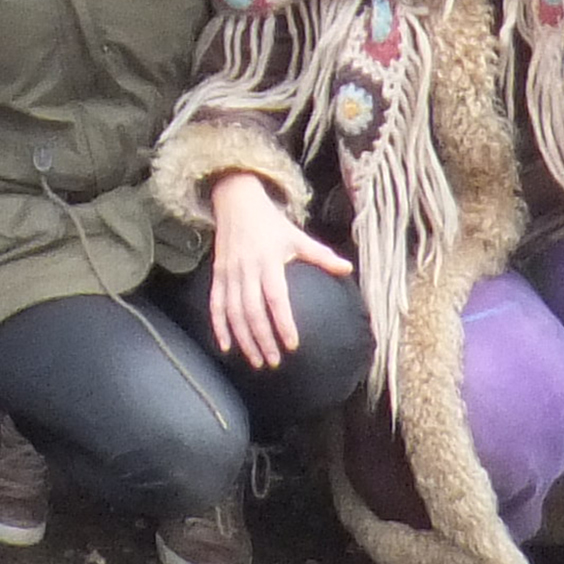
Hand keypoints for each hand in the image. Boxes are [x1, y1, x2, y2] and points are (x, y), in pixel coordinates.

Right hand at [205, 172, 352, 368]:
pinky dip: (218, 326)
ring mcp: (229, 272)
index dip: (283, 322)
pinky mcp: (218, 274)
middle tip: (274, 361)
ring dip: (243, 338)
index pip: (275, 297)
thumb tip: (348, 269)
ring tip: (256, 360)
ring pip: (233, 312)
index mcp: (268, 261)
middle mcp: (246, 268)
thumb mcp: (297, 236)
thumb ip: (321, 256)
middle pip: (252, 310)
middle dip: (262, 338)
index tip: (292, 344)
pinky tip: (225, 346)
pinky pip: (216, 304)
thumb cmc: (271, 223)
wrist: (236, 201)